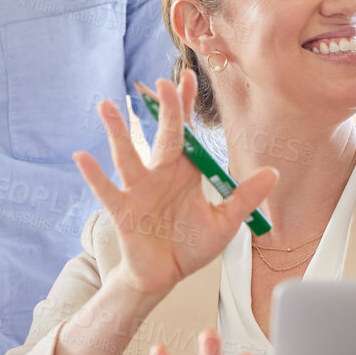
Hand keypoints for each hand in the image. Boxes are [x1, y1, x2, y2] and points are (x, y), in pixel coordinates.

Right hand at [73, 71, 277, 300]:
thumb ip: (244, 197)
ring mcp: (139, 191)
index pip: (186, 132)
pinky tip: (83, 157)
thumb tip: (272, 173)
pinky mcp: (123, 212)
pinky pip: (107, 191)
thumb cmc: (191, 246)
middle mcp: (160, 174)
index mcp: (184, 172)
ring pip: (127, 156)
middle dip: (164, 111)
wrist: (165, 277)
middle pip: (163, 137)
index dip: (185, 105)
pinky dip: (94, 175)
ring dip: (118, 132)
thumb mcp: (225, 223)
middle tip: (162, 84)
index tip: (186, 77)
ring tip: (106, 107)